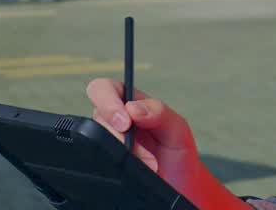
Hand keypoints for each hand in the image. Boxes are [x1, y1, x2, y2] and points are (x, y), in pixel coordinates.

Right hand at [85, 77, 203, 195]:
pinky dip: (114, 167)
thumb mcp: (177, 129)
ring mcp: (108, 145)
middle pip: (97, 118)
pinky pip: (95, 162)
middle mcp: (115, 123)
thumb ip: (160, 112)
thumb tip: (133, 108)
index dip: (108, 101)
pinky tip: (134, 170)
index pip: (105, 89)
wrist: (179, 187)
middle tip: (136, 149)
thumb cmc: (177, 154)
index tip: (125, 122)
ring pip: (97, 143)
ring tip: (149, 164)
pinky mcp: (103, 165)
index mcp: (131, 105)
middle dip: (118, 136)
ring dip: (123, 155)